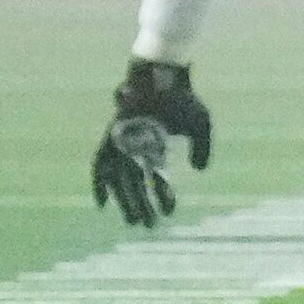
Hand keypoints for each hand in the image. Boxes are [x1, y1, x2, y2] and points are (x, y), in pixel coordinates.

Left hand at [90, 60, 211, 226]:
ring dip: (125, 202)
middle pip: (136, 185)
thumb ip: (203, 148)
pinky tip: (102, 204)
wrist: (163, 77)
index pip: (158, 179)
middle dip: (141, 206)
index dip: (163, 198)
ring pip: (121, 180)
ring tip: (133, 221)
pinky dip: (100, 184)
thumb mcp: (200, 126)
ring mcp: (124, 143)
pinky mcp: (111, 137)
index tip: (169, 214)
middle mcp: (138, 148)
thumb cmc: (183, 99)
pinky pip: (101, 164)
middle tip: (146, 226)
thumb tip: (200, 170)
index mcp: (158, 147)